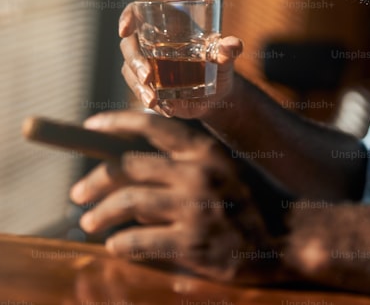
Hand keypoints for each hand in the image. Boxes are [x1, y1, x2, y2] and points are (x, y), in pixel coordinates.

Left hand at [69, 111, 291, 284]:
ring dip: (100, 213)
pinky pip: (141, 240)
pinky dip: (121, 243)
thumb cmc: (256, 200)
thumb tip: (137, 171)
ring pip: (128, 203)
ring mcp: (194, 208)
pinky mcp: (194, 243)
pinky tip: (115, 246)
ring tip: (89, 222)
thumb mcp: (227, 166)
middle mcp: (197, 172)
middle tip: (76, 194)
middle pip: (128, 167)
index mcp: (205, 149)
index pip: (151, 124)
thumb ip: (188, 162)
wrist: (293, 236)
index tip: (89, 126)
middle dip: (95, 180)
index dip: (115, 122)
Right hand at [118, 4, 242, 118]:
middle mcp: (150, 43)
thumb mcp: (227, 57)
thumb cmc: (220, 65)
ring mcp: (146, 65)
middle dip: (134, 62)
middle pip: (129, 46)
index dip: (127, 18)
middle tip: (148, 77)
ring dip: (138, 87)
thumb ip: (229, 49)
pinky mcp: (147, 87)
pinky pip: (139, 92)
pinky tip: (166, 110)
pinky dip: (150, 102)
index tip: (124, 31)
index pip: (137, 13)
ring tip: (153, 102)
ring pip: (129, 72)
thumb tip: (233, 45)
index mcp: (166, 26)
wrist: (218, 94)